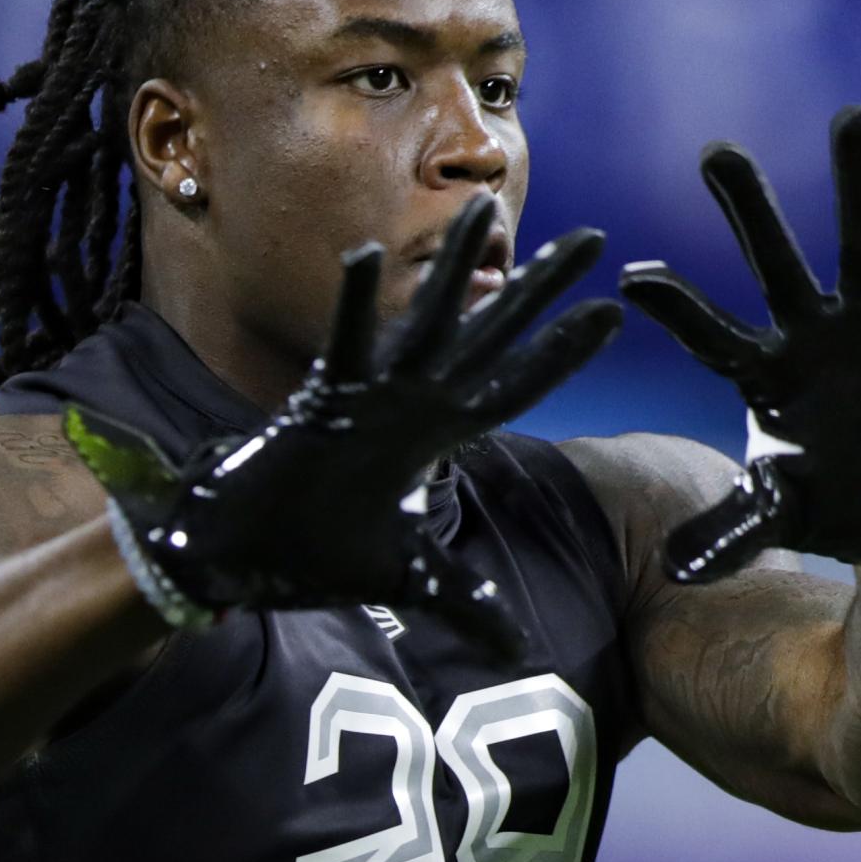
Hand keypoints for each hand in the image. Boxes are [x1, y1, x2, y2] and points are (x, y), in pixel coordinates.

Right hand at [66, 197, 620, 661]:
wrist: (245, 558)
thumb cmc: (320, 554)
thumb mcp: (415, 579)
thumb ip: (469, 603)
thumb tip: (519, 652)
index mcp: (438, 433)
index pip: (518, 385)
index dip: (564, 352)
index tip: (615, 312)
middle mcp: (415, 403)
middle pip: (492, 335)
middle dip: (541, 289)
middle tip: (594, 237)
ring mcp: (372, 396)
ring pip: (426, 321)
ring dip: (455, 269)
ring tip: (485, 209)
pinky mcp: (322, 401)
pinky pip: (343, 345)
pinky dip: (354, 304)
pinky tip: (367, 256)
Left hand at [618, 106, 860, 582]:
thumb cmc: (836, 513)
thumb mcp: (781, 519)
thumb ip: (733, 531)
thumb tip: (675, 571)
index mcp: (765, 377)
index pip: (710, 336)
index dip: (677, 308)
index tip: (633, 277)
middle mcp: (810, 335)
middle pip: (773, 263)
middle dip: (749, 208)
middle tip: (717, 154)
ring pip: (860, 242)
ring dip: (859, 183)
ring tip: (855, 116)